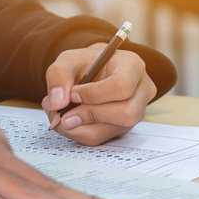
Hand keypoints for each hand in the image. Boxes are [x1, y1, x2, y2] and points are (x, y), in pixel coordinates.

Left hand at [41, 44, 156, 145]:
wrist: (91, 73)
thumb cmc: (85, 64)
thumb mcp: (68, 60)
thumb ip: (58, 75)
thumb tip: (57, 104)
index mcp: (132, 67)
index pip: (123, 86)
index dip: (95, 94)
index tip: (72, 94)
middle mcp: (141, 91)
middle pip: (127, 113)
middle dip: (91, 115)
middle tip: (63, 113)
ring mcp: (135, 113)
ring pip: (111, 130)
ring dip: (80, 127)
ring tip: (60, 115)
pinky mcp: (122, 128)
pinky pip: (100, 138)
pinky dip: (78, 132)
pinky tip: (68, 120)